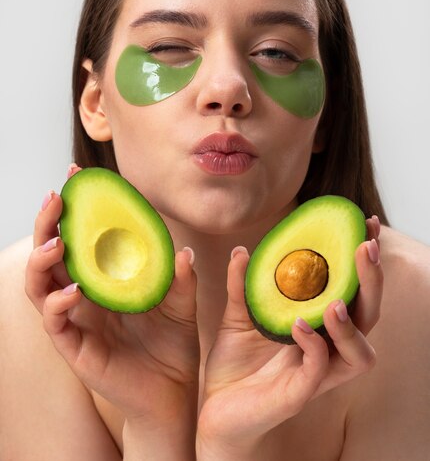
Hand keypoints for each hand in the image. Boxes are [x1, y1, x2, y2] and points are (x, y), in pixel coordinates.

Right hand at [25, 165, 199, 429]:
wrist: (174, 392)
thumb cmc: (173, 344)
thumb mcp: (183, 304)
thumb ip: (182, 279)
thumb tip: (184, 252)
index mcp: (105, 279)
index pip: (81, 237)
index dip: (75, 207)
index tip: (76, 175)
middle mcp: (84, 295)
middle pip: (51, 254)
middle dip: (47, 223)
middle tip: (57, 198)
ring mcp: (76, 321)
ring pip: (40, 286)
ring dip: (42, 260)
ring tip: (57, 243)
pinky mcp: (75, 348)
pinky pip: (56, 323)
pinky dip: (59, 304)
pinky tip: (73, 291)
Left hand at [197, 217, 382, 458]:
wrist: (213, 410)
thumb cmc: (235, 366)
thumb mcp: (238, 318)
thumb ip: (242, 286)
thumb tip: (242, 249)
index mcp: (319, 328)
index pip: (353, 292)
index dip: (363, 261)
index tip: (364, 224)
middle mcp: (327, 351)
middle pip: (368, 317)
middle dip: (372, 281)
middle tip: (365, 247)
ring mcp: (317, 376)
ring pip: (359, 355)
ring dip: (352, 324)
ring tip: (335, 301)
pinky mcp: (298, 396)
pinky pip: (319, 371)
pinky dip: (314, 346)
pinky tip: (299, 326)